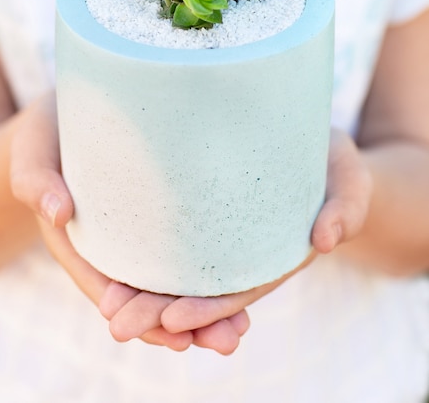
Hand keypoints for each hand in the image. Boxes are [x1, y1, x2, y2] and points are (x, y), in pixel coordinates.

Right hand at [9, 92, 246, 351]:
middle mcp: (109, 246)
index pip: (108, 291)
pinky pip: (181, 248)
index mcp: (76, 241)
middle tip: (228, 340)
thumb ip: (36, 180)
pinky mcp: (156, 213)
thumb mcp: (34, 149)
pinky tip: (242, 280)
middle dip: (185, 323)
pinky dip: (207, 269)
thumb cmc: (48, 132)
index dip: (141, 316)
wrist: (68, 112)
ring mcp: (134, 233)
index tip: (174, 337)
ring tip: (241, 328)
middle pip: (145, 295)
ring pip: (168, 279)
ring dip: (204, 307)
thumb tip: (58, 213)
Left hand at [100, 128, 372, 352]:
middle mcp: (238, 252)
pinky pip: (166, 238)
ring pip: (175, 270)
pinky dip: (141, 254)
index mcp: (272, 254)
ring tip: (104, 305)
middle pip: (196, 288)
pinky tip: (109, 260)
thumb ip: (347, 205)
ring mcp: (214, 234)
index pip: (238, 290)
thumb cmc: (329, 157)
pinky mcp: (196, 209)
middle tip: (116, 322)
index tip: (173, 320)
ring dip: (141, 291)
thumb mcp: (349, 176)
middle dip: (158, 311)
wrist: (302, 132)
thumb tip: (327, 240)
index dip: (208, 308)